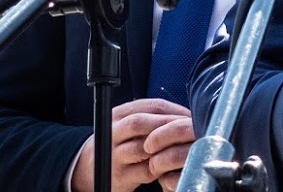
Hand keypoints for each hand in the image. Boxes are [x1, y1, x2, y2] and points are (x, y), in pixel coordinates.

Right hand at [71, 98, 193, 191]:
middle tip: (190, 131)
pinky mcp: (120, 176)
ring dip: (167, 147)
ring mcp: (115, 155)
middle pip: (141, 123)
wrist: (90, 168)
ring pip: (143, 148)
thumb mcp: (130, 124)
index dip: (176, 110)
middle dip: (169, 126)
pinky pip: (146, 171)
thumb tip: (188, 117)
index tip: (192, 117)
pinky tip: (173, 165)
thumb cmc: (120, 143)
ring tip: (184, 148)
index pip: (151, 106)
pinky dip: (162, 167)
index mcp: (119, 114)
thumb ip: (153, 118)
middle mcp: (113, 132)